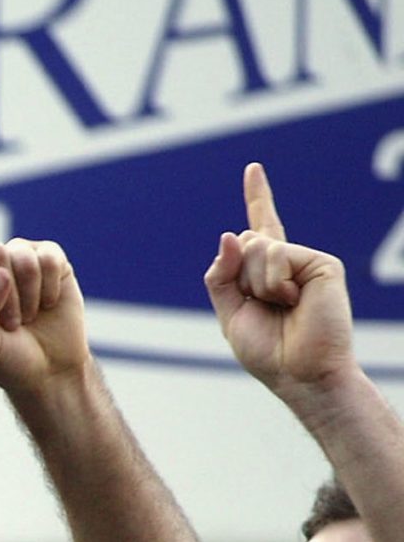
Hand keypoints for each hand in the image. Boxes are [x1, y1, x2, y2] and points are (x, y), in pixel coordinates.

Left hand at [0, 160, 89, 399]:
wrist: (47, 369)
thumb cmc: (4, 359)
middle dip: (2, 294)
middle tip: (8, 323)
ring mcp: (19, 255)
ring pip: (21, 257)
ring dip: (25, 297)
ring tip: (25, 317)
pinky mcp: (51, 258)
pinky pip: (49, 259)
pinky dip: (48, 288)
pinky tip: (47, 305)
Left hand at [206, 161, 354, 398]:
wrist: (300, 372)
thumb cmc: (268, 351)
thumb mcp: (229, 313)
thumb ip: (221, 275)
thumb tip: (230, 233)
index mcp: (266, 273)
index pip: (260, 228)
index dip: (258, 197)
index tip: (253, 169)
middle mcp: (287, 262)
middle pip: (242, 242)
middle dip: (239, 277)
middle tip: (265, 307)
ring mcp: (305, 260)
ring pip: (256, 247)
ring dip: (256, 283)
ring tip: (282, 306)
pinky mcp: (321, 263)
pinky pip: (276, 255)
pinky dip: (273, 282)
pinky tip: (293, 301)